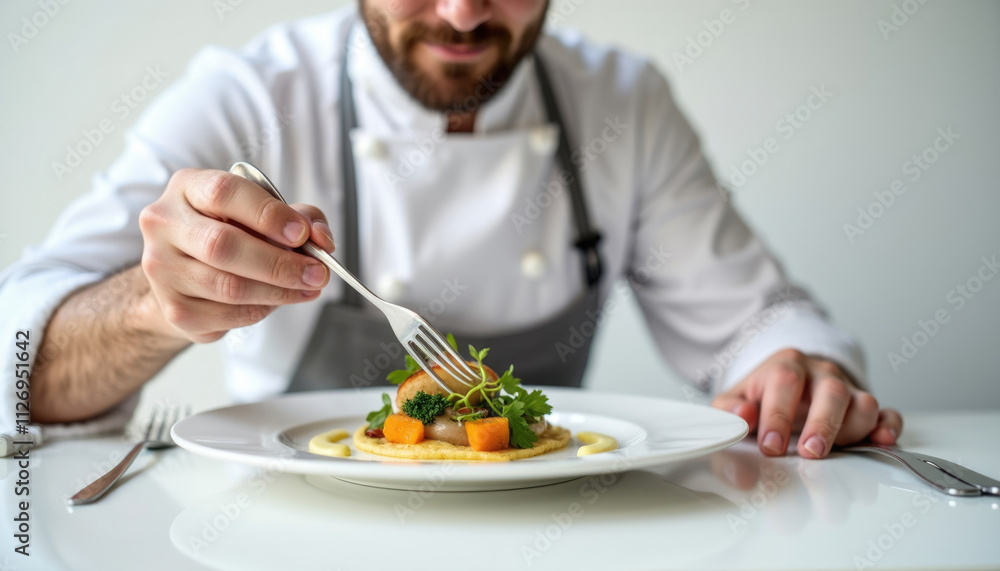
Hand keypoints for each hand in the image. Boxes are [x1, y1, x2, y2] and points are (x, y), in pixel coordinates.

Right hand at [139, 168, 335, 342]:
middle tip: (316, 272)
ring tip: (307, 288)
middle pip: (222, 245)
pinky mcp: (174, 309)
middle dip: (279, 263)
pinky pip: (228, 314)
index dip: (267, 214)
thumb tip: (320, 238)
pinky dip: (262, 309)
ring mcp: (163, 269)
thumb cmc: (230, 234)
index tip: (302, 233)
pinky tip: (277, 300)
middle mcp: (164, 224)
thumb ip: (300, 216)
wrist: (185, 276)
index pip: (223, 193)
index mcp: (186, 188)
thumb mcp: (264, 212)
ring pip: (228, 286)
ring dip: (278, 291)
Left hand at [711, 349, 902, 458]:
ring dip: (853, 430)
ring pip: (863, 402)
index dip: (778, 415)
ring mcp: (847, 388)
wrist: (790, 379)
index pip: (785, 381)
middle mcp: (821, 373)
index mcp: (786, 364)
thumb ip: (729, 409)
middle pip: (832, 391)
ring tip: (834, 452)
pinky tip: (882, 441)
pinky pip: (887, 413)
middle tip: (810, 452)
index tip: (770, 445)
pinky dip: (888, 427)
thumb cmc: (763, 394)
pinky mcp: (865, 406)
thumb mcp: (737, 397)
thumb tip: (741, 416)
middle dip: (823, 424)